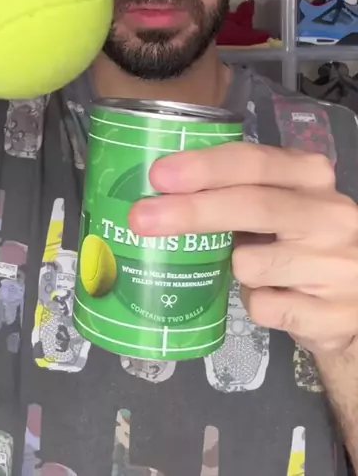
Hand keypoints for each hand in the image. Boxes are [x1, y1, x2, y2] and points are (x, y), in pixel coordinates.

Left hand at [129, 143, 357, 354]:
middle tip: (141, 218)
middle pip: (253, 206)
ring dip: (236, 270)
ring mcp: (337, 266)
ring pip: (249, 265)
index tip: (159, 174)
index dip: (205, 167)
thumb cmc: (304, 242)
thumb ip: (241, 191)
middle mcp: (332, 215)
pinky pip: (262, 307)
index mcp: (313, 177)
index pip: (256, 162)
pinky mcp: (332, 315)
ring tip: (260, 269)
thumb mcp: (284, 204)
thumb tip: (162, 191)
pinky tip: (280, 297)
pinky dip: (257, 305)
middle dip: (192, 211)